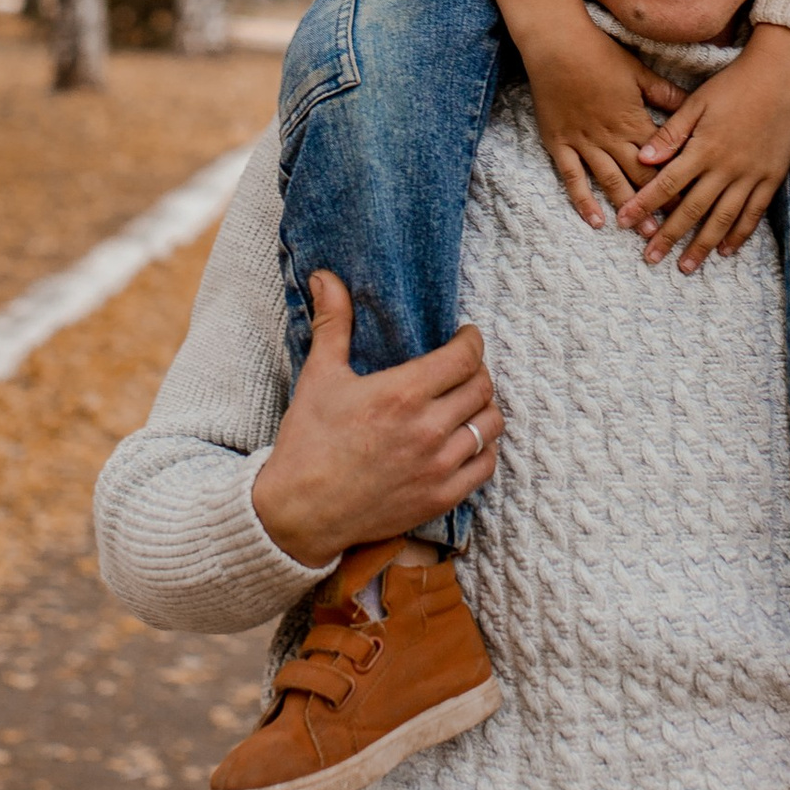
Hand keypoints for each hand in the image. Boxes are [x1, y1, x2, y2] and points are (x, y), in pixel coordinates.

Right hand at [250, 270, 504, 568]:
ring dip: (483, 409)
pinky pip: (486, 466)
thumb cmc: (308, 442)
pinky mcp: (440, 497)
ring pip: (490, 425)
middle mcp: (428, 429)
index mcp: (402, 393)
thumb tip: (325, 276)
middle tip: (462, 368)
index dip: (471, 341)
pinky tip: (467, 440)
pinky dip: (484, 449)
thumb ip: (333, 322)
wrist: (299, 512)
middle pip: (482, 387)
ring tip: (466, 402)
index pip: (465, 357)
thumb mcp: (320, 375)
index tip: (465, 337)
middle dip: (476, 371)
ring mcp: (438, 467)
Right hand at [486, 0, 685, 227]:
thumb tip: (695, 106)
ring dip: (628, 207)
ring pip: (610, 182)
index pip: (662, 158)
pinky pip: (572, 177)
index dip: (679, 180)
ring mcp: (584, 142)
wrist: (556, 45)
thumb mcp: (639, 72)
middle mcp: (611, 137)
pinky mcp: (560, 143)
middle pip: (640, 176)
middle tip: (677, 229)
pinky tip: (596, 220)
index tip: (696, 201)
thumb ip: (666, 94)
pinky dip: (584, 200)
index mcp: (634, 120)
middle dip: (659, 203)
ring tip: (644, 232)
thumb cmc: (600, 54)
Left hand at [623, 20, 789, 268]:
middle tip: (651, 258)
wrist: (781, 76)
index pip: (667, 184)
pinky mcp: (771, 177)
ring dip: (702, 245)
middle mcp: (726, 168)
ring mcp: (751, 176)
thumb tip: (642, 159)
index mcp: (703, 148)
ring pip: (723, 219)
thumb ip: (671, 134)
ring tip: (686, 266)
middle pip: (692, 209)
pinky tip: (726, 251)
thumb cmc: (734, 84)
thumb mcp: (697, 103)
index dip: (644, 205)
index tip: (625, 223)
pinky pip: (753, 213)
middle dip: (669, 236)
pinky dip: (739, 234)